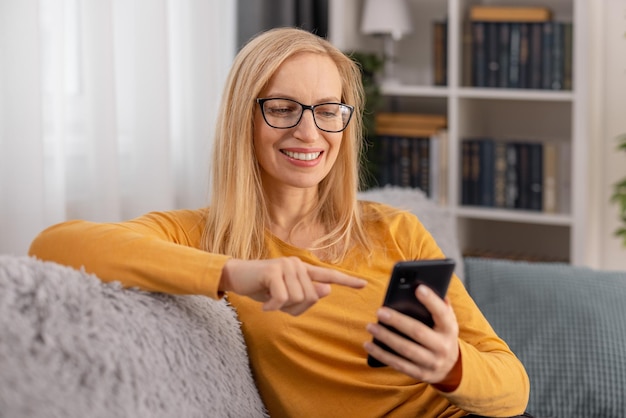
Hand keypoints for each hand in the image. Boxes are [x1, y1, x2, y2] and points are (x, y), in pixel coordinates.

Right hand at [220, 257, 366, 315]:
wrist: (237, 277)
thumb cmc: (262, 288)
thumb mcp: (285, 297)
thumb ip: (306, 295)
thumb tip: (326, 290)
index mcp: (303, 270)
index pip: (328, 275)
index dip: (347, 281)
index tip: (364, 284)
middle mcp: (298, 264)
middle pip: (311, 297)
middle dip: (296, 308)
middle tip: (279, 305)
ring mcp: (286, 265)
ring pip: (298, 298)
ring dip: (283, 307)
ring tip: (271, 301)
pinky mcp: (274, 270)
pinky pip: (283, 298)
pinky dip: (274, 307)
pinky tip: (265, 305)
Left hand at [364, 284, 460, 386]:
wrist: (451, 367)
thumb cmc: (441, 334)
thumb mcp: (446, 320)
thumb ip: (439, 304)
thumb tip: (423, 285)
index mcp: (450, 329)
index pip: (442, 313)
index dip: (431, 301)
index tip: (417, 288)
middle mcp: (443, 347)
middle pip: (418, 332)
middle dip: (397, 321)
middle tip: (379, 311)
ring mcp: (432, 363)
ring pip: (405, 349)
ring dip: (385, 337)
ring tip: (370, 326)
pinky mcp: (420, 374)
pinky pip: (398, 364)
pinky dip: (381, 354)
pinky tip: (369, 344)